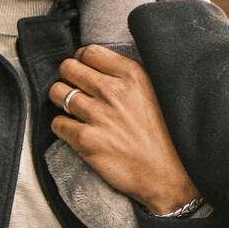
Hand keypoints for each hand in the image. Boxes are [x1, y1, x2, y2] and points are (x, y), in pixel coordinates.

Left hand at [49, 45, 197, 214]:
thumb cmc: (167, 135)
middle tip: (74, 87)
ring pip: (57, 93)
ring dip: (61, 99)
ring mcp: (98, 116)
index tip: (84, 69)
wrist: (171, 175)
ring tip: (71, 108)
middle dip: (68, 76)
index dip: (81, 60)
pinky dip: (61, 126)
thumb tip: (103, 65)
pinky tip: (74, 130)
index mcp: (132, 75)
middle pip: (69, 68)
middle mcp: (113, 91)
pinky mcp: (87, 141)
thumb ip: (130, 76)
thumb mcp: (157, 91)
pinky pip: (58, 124)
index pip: (89, 52)